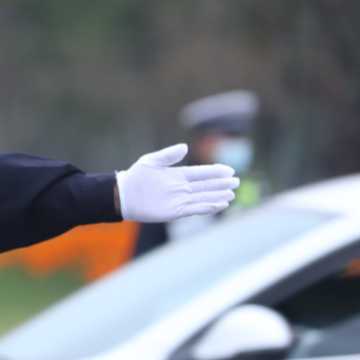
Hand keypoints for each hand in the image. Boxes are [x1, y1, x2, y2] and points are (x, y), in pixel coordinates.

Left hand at [116, 144, 239, 222]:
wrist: (123, 195)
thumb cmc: (136, 177)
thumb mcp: (151, 161)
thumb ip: (168, 155)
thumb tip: (185, 147)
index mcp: (177, 175)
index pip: (201, 173)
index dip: (215, 172)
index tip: (229, 170)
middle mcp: (181, 188)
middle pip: (206, 186)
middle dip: (221, 184)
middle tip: (236, 182)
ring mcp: (179, 200)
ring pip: (203, 198)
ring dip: (218, 196)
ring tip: (232, 194)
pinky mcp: (175, 212)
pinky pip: (195, 209)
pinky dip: (207, 207)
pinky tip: (219, 205)